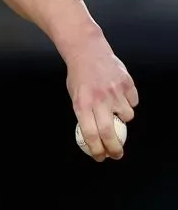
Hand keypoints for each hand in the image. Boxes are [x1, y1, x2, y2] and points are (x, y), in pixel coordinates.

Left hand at [66, 39, 137, 161]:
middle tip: (117, 154)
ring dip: (123, 119)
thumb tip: (94, 137)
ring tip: (115, 109)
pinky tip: (120, 95)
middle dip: (115, 148)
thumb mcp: (75, 97)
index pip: (90, 134)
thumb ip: (85, 114)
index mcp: (82, 105)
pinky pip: (133, 102)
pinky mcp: (127, 84)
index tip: (100, 157)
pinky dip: (128, 103)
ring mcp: (115, 92)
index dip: (96, 150)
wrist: (88, 52)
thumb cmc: (79, 77)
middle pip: (109, 132)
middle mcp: (99, 100)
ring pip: (127, 117)